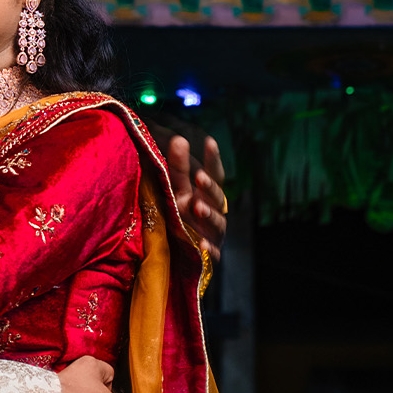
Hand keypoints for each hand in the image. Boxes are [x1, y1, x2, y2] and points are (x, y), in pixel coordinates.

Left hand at [162, 131, 227, 262]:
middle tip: (199, 177)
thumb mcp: (175, 188)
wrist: (176, 249)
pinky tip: (203, 245)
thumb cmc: (178, 211)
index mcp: (206, 193)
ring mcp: (212, 233)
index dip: (213, 158)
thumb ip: (178, 166)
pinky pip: (212, 253)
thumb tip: (178, 138)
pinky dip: (209, 249)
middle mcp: (213, 210)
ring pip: (217, 222)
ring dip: (209, 214)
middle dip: (209, 187)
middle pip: (216, 197)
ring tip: (198, 207)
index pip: (214, 173)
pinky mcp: (209, 254)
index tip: (209, 141)